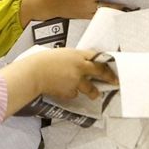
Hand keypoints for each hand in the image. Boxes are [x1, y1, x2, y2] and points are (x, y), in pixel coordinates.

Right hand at [0, 48, 117, 116]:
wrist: (34, 73)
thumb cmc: (43, 61)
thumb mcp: (60, 54)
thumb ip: (72, 59)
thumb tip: (80, 64)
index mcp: (77, 55)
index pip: (96, 57)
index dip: (105, 62)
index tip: (110, 66)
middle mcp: (80, 67)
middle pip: (100, 71)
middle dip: (109, 77)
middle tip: (114, 81)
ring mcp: (76, 80)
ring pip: (90, 88)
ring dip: (94, 92)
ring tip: (95, 94)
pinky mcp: (71, 91)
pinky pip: (74, 93)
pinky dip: (71, 92)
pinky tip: (63, 89)